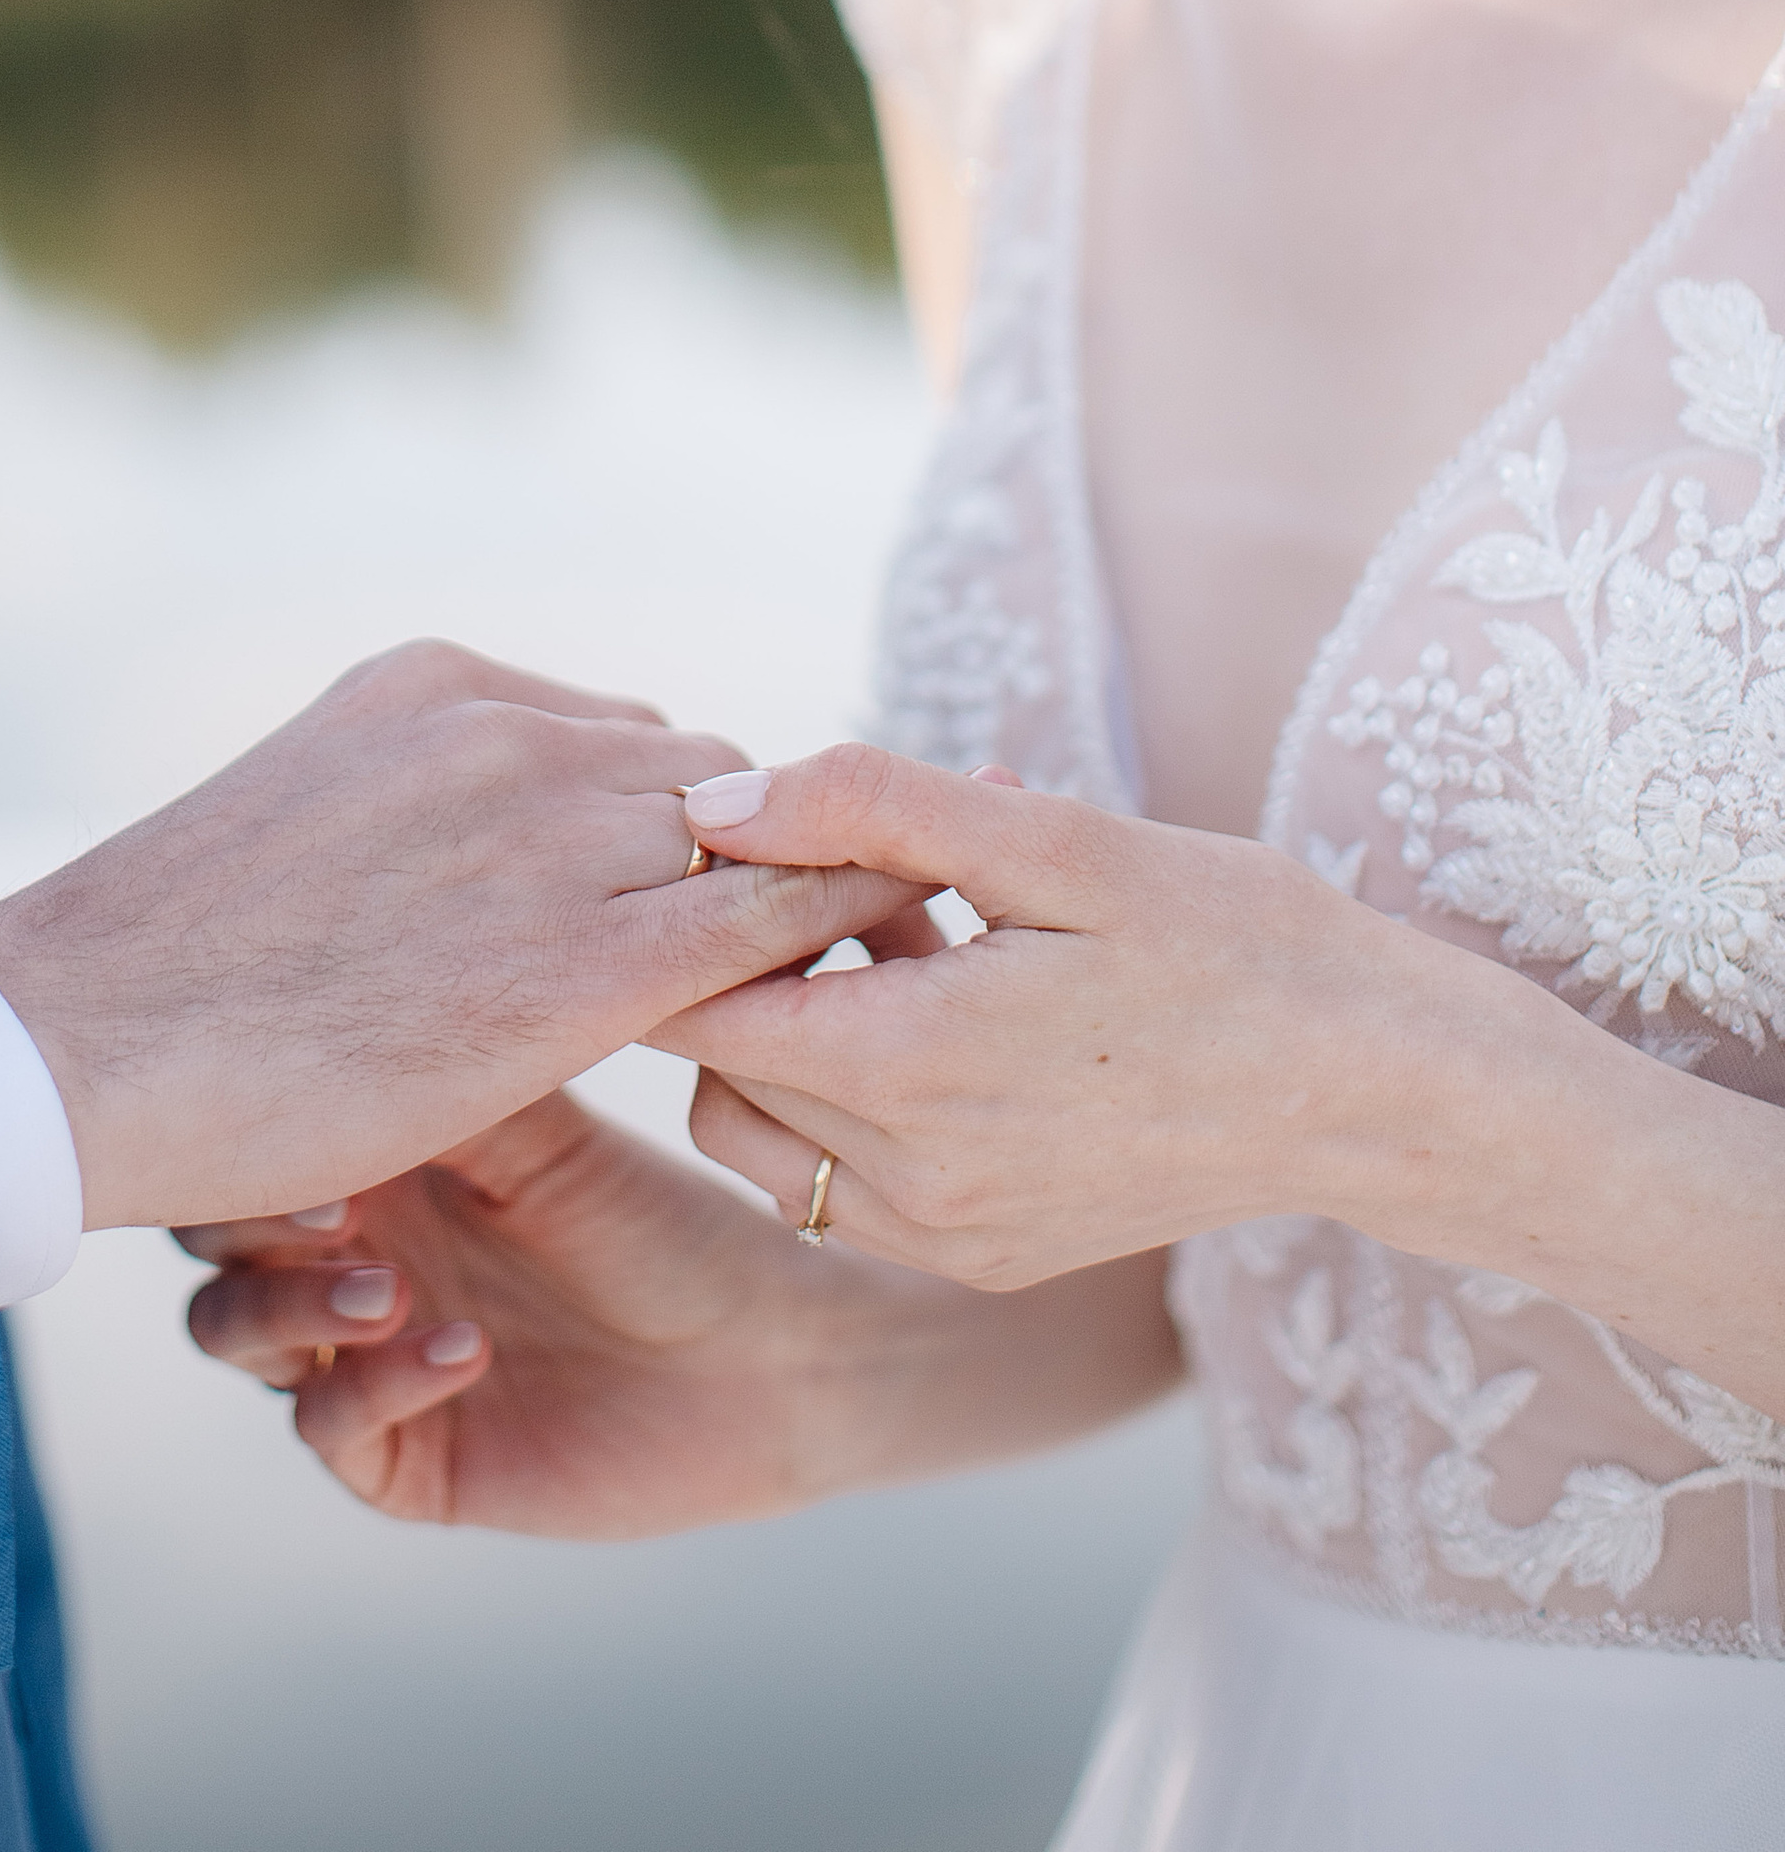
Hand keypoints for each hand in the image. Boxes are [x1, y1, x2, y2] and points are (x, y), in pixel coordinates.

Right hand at [0, 646, 916, 1233]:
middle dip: (749, 855)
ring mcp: (546, 840)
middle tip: (793, 948)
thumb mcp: (305, 812)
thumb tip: (478, 857)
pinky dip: (816, 953)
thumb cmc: (169, 969)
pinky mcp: (575, 973)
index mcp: (437, 684)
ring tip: (841, 982)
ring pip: (755, 841)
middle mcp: (507, 732)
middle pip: (710, 776)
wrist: (75, 1045)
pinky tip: (842, 1014)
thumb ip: (414, 805)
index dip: (683, 818)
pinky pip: (762, 932)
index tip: (715, 883)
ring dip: (796, 904)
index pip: (628, 735)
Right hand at [177, 1092, 870, 1533]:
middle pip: (209, 1227)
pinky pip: (330, 1426)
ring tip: (386, 1290)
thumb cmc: (666, 1220)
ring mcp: (361, 1352)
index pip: (246, 1128)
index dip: (246, 1118)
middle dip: (240, 1212)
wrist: (768, 1357)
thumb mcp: (548, 1130)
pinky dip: (375, 1384)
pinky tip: (462, 1350)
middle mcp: (345, 1247)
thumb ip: (447, 1066)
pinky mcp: (403, 1455)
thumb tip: (338, 974)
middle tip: (329, 1203)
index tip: (298, 1108)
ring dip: (290, 1303)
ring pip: (237, 1329)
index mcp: (370, 1152)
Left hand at [659, 746, 1535, 1286]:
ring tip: (913, 947)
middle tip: (872, 883)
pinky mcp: (983, 1261)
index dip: (707, 913)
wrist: (1374, 1084)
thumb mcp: (1053, 840)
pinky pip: (840, 1190)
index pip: (691, 1005)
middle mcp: (909, 1183)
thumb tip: (713, 805)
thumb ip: (867, 808)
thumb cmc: (1230, 937)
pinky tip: (952, 1017)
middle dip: (756, 970)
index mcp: (909, 1068)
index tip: (777, 844)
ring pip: (762, 1139)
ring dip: (798, 1042)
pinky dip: (851, 1106)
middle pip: (719, 1068)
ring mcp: (946, 1239)